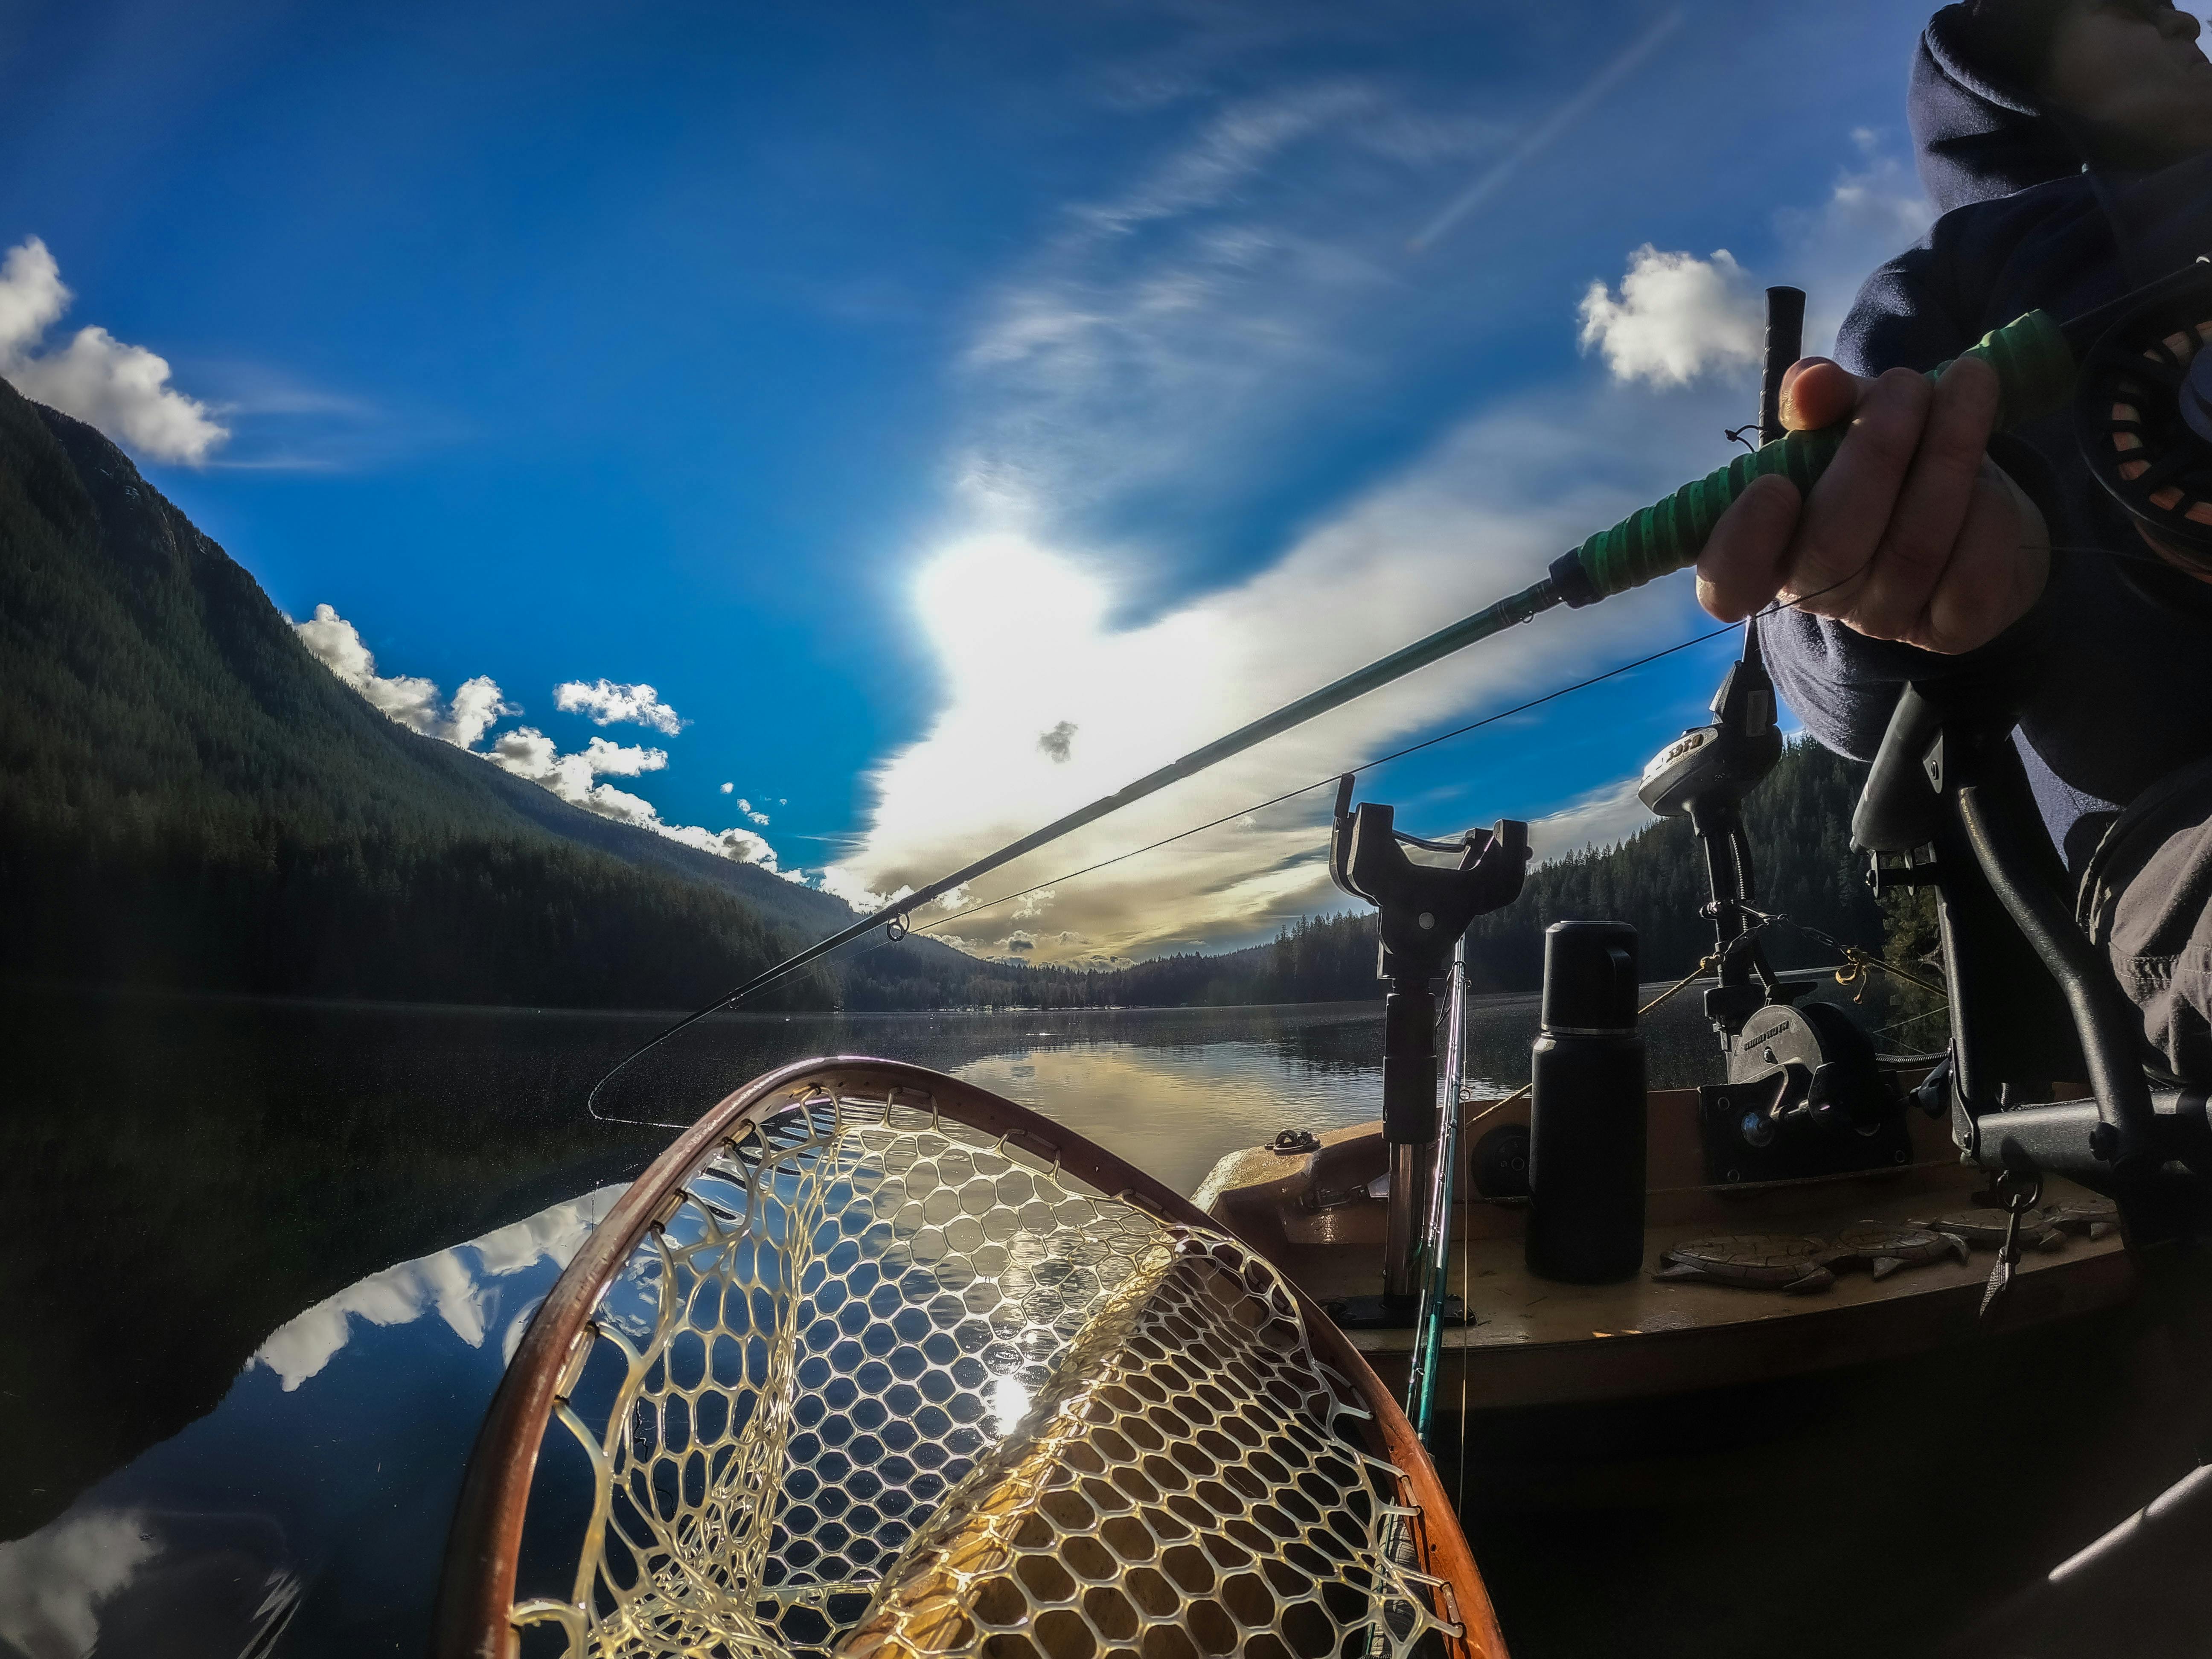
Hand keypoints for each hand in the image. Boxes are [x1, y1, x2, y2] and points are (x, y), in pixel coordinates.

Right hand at [1696, 355, 2048, 653]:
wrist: (1974, 500)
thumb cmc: (1891, 456)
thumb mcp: (1848, 415)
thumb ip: (1820, 397)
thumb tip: (1812, 384)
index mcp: (1773, 550)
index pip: (1727, 582)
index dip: (1741, 543)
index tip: (1772, 486)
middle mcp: (1821, 595)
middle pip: (1832, 547)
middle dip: (1876, 451)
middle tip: (1906, 383)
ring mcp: (1886, 619)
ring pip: (1913, 550)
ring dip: (1949, 456)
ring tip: (1970, 385)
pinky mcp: (1953, 630)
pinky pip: (1973, 575)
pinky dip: (1991, 510)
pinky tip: (1993, 472)